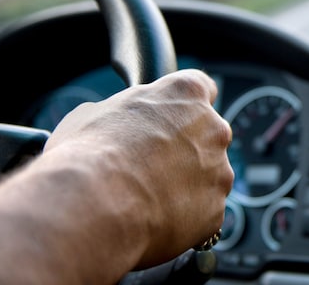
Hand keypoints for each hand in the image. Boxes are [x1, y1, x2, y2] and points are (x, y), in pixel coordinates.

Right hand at [44, 69, 233, 267]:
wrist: (95, 206)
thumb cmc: (89, 154)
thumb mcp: (93, 114)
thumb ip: (123, 113)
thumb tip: (115, 123)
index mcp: (186, 94)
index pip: (202, 88)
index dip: (184, 106)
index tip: (173, 117)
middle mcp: (213, 129)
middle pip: (208, 136)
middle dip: (185, 149)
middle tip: (150, 166)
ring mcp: (219, 172)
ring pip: (208, 177)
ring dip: (186, 185)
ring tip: (146, 198)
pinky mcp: (216, 211)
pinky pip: (203, 212)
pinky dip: (184, 217)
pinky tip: (153, 220)